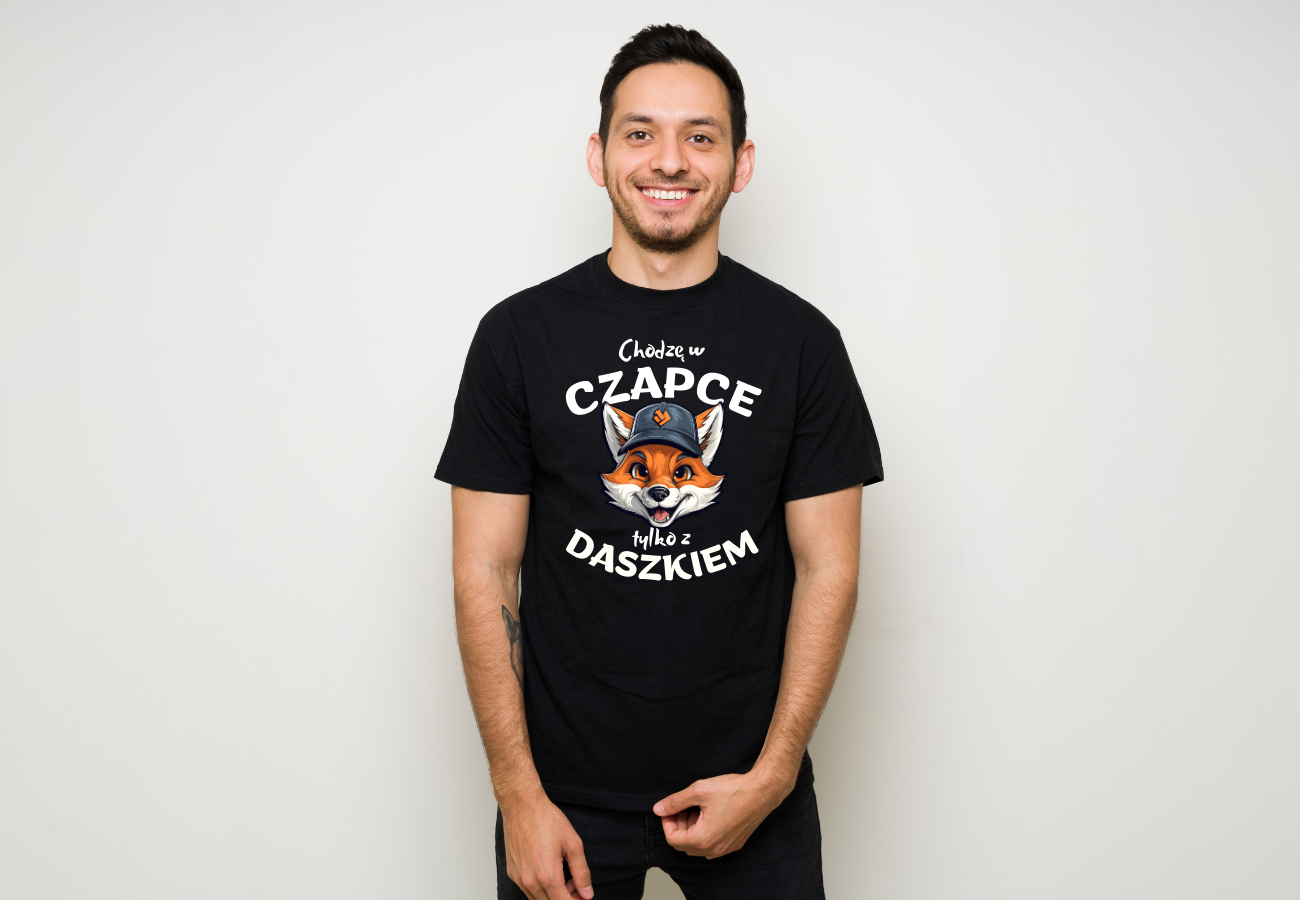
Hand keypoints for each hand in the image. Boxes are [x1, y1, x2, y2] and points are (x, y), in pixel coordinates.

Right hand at [500, 790, 593, 899]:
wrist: (522, 805)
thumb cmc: (546, 820)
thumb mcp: (573, 844)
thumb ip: (581, 872)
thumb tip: (587, 893)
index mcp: (547, 876)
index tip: (583, 895)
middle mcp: (530, 881)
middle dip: (565, 898)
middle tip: (574, 883)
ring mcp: (519, 878)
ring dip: (552, 894)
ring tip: (562, 875)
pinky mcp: (512, 872)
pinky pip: (527, 890)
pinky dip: (540, 888)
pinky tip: (547, 871)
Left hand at [653, 770, 791, 858]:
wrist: (761, 791)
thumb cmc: (733, 790)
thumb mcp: (699, 791)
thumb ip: (675, 802)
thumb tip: (659, 809)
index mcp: (703, 838)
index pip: (672, 839)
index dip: (667, 822)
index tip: (670, 808)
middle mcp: (714, 849)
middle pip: (684, 844)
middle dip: (679, 826)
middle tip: (682, 807)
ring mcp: (726, 848)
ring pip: (698, 846)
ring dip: (691, 830)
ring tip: (696, 808)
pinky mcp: (734, 844)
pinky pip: (712, 845)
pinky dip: (705, 832)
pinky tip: (709, 814)